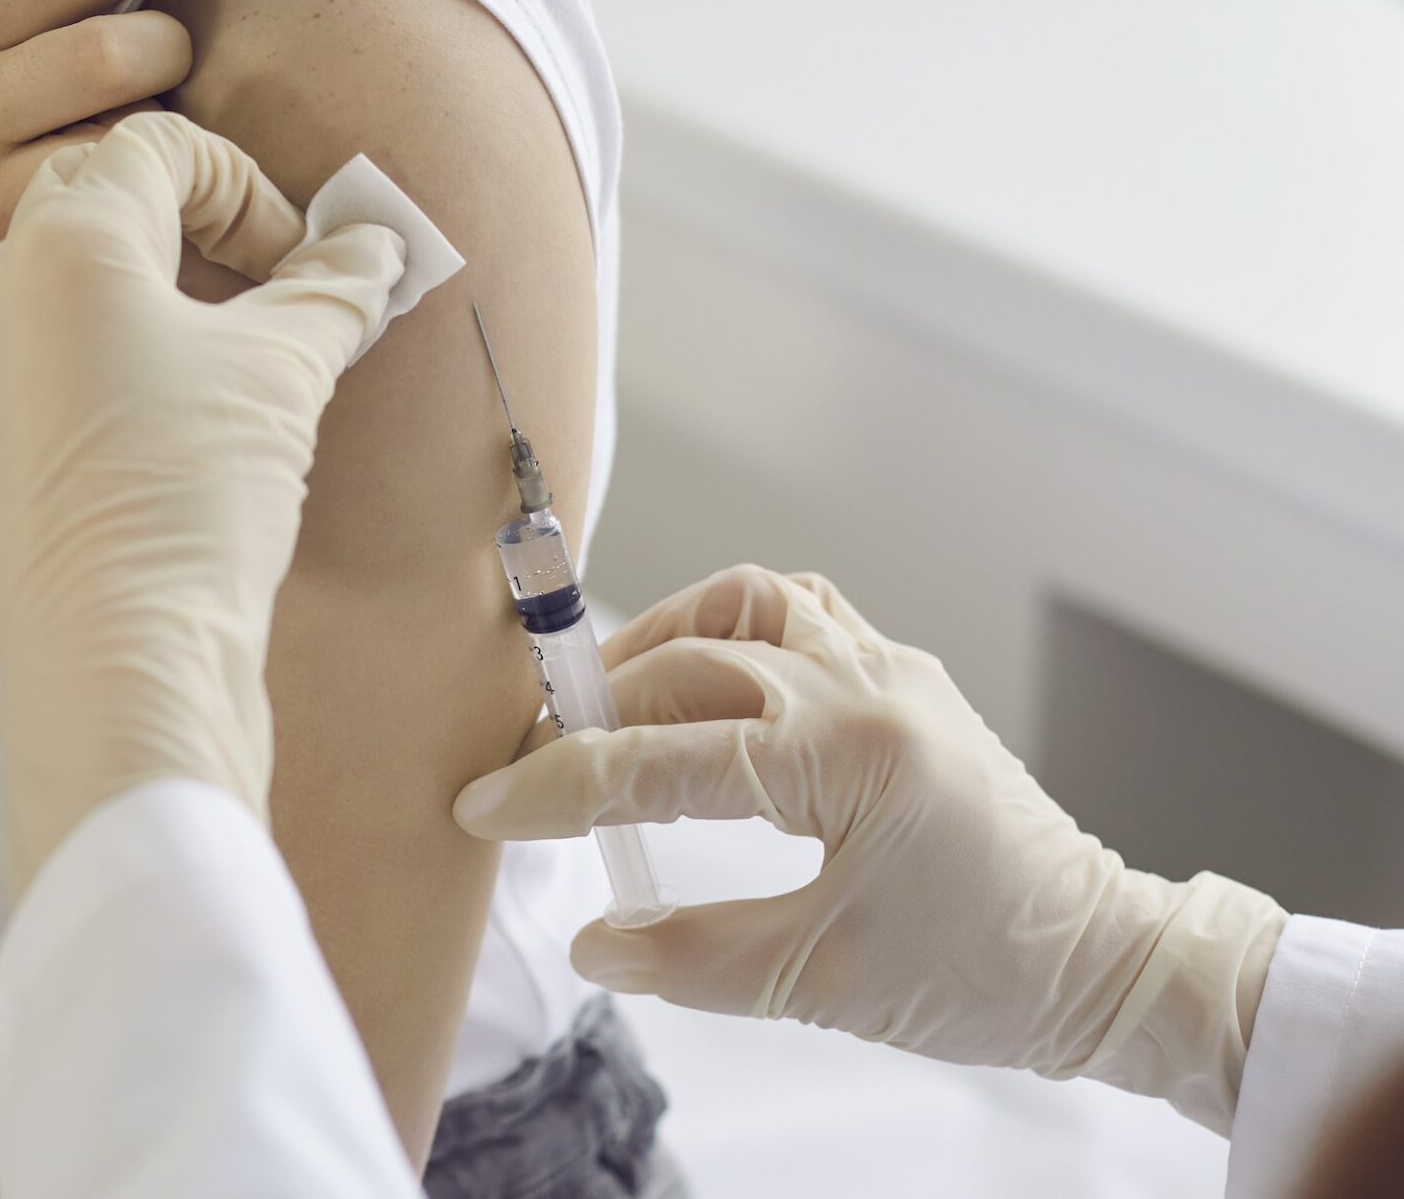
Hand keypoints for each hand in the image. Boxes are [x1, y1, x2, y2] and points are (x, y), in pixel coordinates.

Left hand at [0, 112, 405, 891]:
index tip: (303, 263)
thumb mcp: (285, 375)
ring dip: (155, 303)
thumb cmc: (193, 498)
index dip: (250, 186)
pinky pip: (48, 377)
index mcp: (66, 246)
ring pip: (69, 295)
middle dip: (194, 229)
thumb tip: (375, 252)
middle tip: (266, 293)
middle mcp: (0, 298)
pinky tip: (177, 443)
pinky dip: (115, 375)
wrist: (120, 660)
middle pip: (99, 204)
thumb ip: (332, 293)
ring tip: (233, 369)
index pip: (159, 146)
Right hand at [455, 565, 1287, 1132]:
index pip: (662, 761)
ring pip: (745, 605)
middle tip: (534, 765)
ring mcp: (890, 670)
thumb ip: (690, 958)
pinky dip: (732, 629)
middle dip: (594, 713)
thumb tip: (593, 944)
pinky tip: (701, 682)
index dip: (561, 787)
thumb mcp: (819, 982)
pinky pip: (802, 613)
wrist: (1101, 962)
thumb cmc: (983, 976)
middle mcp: (867, 687)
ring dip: (661, 642)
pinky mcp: (903, 678)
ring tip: (605, 703)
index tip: (486, 805)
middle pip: (688, 664)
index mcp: (848, 757)